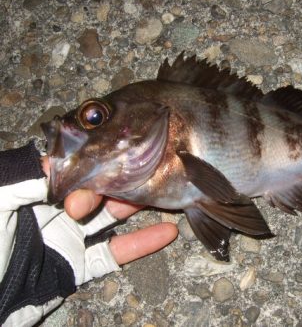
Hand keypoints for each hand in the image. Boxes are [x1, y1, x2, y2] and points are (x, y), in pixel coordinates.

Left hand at [41, 156, 177, 264]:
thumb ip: (22, 179)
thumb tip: (59, 159)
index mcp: (31, 193)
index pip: (70, 169)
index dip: (93, 159)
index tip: (117, 149)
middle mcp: (52, 212)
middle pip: (93, 190)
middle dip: (116, 181)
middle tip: (139, 175)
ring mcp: (68, 239)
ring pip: (108, 218)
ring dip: (134, 207)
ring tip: (161, 193)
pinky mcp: (78, 266)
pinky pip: (113, 253)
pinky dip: (140, 244)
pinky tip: (166, 232)